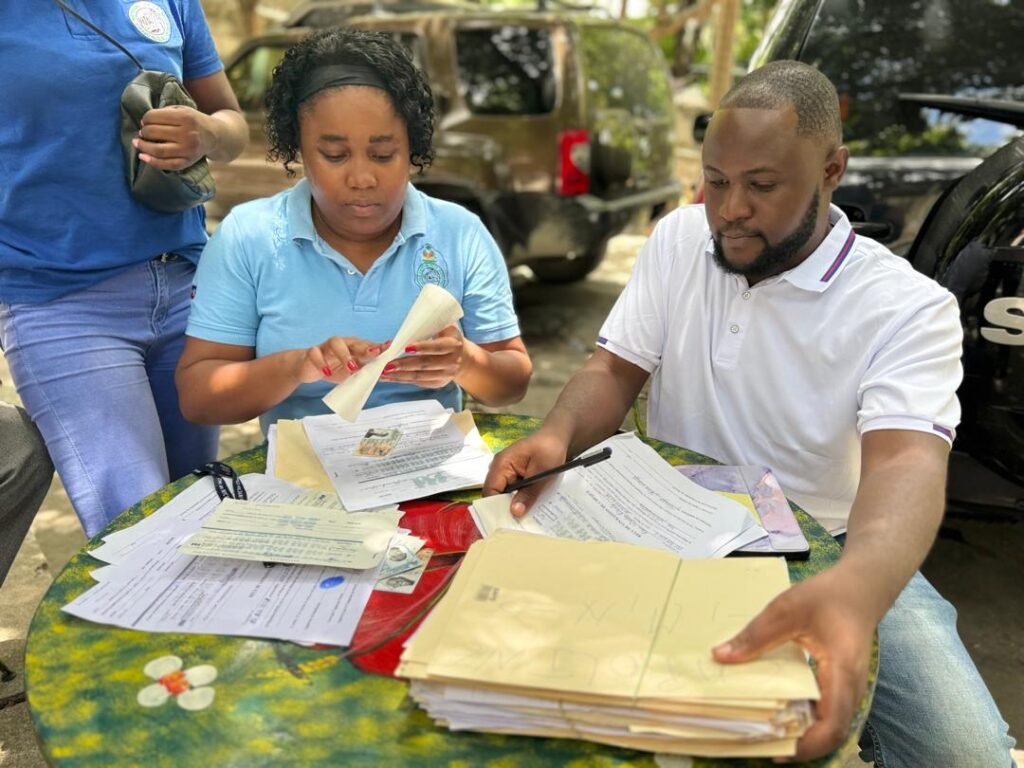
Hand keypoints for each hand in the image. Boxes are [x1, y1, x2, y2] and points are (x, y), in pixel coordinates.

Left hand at [134, 105, 215, 170]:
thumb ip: (164, 113)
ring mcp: (188, 149)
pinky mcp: (188, 161)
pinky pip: (166, 164)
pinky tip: (142, 156)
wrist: (215, 136)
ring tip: (138, 143)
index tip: (145, 122)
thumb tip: (144, 123)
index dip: (145, 119)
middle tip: (143, 133)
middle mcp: (187, 134)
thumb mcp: (183, 110)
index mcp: (185, 117)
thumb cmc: (194, 121)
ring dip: (143, 146)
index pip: (153, 117)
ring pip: (158, 150)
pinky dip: (152, 161)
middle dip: (144, 132)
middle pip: (153, 132)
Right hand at [294, 337, 383, 384]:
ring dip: (344, 354)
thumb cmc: (333, 367)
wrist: (308, 367)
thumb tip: (387, 375)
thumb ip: (367, 373)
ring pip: (335, 343)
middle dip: (366, 347)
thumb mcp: (352, 373)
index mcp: (354, 348)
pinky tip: (326, 372)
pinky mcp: (312, 352)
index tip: (391, 348)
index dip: (380, 347)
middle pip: (355, 342)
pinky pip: (315, 353)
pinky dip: (321, 362)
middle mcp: (343, 344)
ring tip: (351, 367)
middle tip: (375, 353)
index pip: (369, 346)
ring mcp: (327, 347)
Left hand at [380, 324, 463, 389]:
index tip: (406, 347)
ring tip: (384, 373)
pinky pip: (419, 382)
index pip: (437, 347)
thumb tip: (419, 311)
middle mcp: (451, 362)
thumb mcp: (449, 328)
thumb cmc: (451, 339)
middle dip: (404, 365)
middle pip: (425, 364)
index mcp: (453, 345)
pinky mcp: (438, 383)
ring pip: (420, 376)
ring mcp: (445, 375)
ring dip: (400, 375)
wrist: (465, 360)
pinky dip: (404, 380)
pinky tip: (391, 378)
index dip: (422, 347)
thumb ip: (436, 321)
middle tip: (387, 364)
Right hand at [482, 429, 568, 515]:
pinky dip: (517, 500)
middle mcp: (498, 468)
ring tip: (521, 522)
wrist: (557, 438)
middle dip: (504, 509)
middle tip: (516, 527)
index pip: (490, 490)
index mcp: (501, 464)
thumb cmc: (549, 450)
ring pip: (503, 494)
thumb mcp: (542, 473)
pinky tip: (526, 510)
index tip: (506, 523)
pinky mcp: (513, 476)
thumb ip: (528, 493)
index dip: (495, 508)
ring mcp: (505, 472)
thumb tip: (514, 512)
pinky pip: (511, 491)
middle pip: (494, 494)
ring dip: (511, 505)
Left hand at [712, 566, 874, 761]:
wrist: (860, 588)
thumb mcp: (787, 609)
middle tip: (763, 743)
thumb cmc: (829, 596)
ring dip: (804, 734)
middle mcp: (851, 688)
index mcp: (841, 672)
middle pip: (832, 733)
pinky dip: (807, 720)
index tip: (777, 749)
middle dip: (801, 745)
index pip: (831, 724)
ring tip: (768, 732)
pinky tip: (782, 712)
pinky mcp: (843, 685)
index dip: (806, 745)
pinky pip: (828, 712)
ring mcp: (850, 689)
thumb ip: (756, 635)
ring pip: (831, 726)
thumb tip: (721, 656)